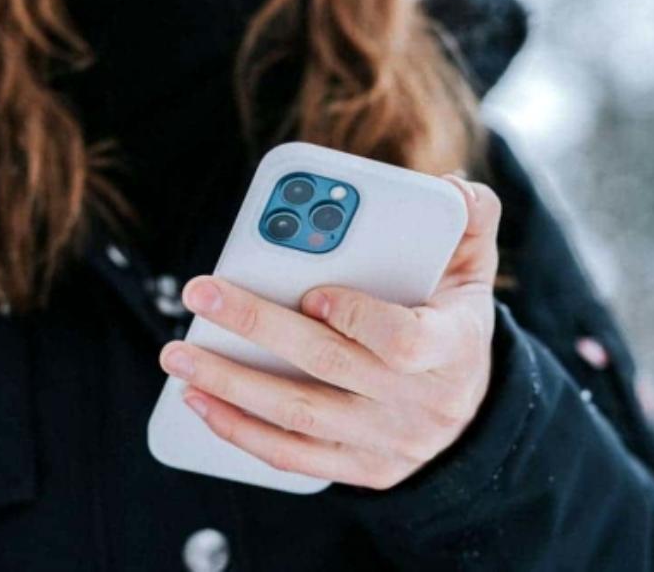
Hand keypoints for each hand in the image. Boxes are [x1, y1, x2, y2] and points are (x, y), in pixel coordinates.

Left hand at [158, 176, 502, 489]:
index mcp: (454, 347)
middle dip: (258, 326)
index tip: (312, 293)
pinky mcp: (360, 469)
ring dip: (230, 384)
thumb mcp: (474, 268)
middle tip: (200, 294)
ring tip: (179, 353)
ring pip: (300, 415)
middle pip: (330, 367)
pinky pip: (292, 456)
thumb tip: (448, 183)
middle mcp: (422, 404)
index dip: (358, 319)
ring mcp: (390, 443)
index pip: (406, 342)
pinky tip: (199, 399)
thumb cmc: (455, 321)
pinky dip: (239, 430)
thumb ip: (470, 218)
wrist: (471, 410)